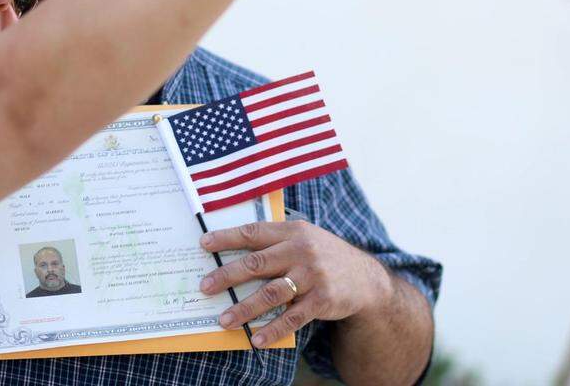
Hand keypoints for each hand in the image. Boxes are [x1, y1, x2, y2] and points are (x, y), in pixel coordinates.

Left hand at [198, 220, 393, 347]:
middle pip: (257, 264)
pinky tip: (256, 339)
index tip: (204, 244)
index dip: (227, 238)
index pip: (253, 232)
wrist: (365, 278)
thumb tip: (233, 252)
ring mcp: (312, 277)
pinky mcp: (322, 301)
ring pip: (270, 294)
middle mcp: (301, 251)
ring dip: (244, 308)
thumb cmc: (323, 256)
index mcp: (293, 232)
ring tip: (224, 319)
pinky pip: (292, 319)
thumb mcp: (304, 238)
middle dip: (227, 276)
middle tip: (205, 286)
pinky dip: (272, 330)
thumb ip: (275, 241)